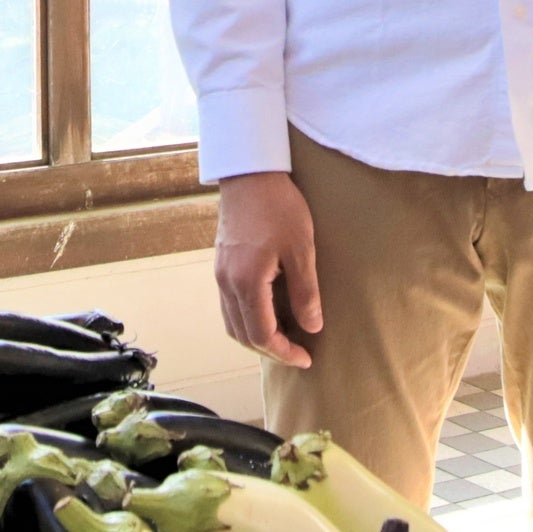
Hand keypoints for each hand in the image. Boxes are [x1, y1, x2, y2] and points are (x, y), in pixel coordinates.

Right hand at [213, 172, 320, 367]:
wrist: (249, 173)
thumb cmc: (279, 207)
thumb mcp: (301, 249)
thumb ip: (305, 292)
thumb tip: (312, 327)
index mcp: (246, 282)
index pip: (262, 335)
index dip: (284, 352)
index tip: (306, 358)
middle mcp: (227, 283)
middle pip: (243, 335)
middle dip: (270, 350)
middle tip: (297, 352)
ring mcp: (220, 274)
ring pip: (232, 323)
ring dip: (256, 337)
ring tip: (284, 337)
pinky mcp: (220, 265)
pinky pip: (229, 306)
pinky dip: (247, 319)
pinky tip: (267, 312)